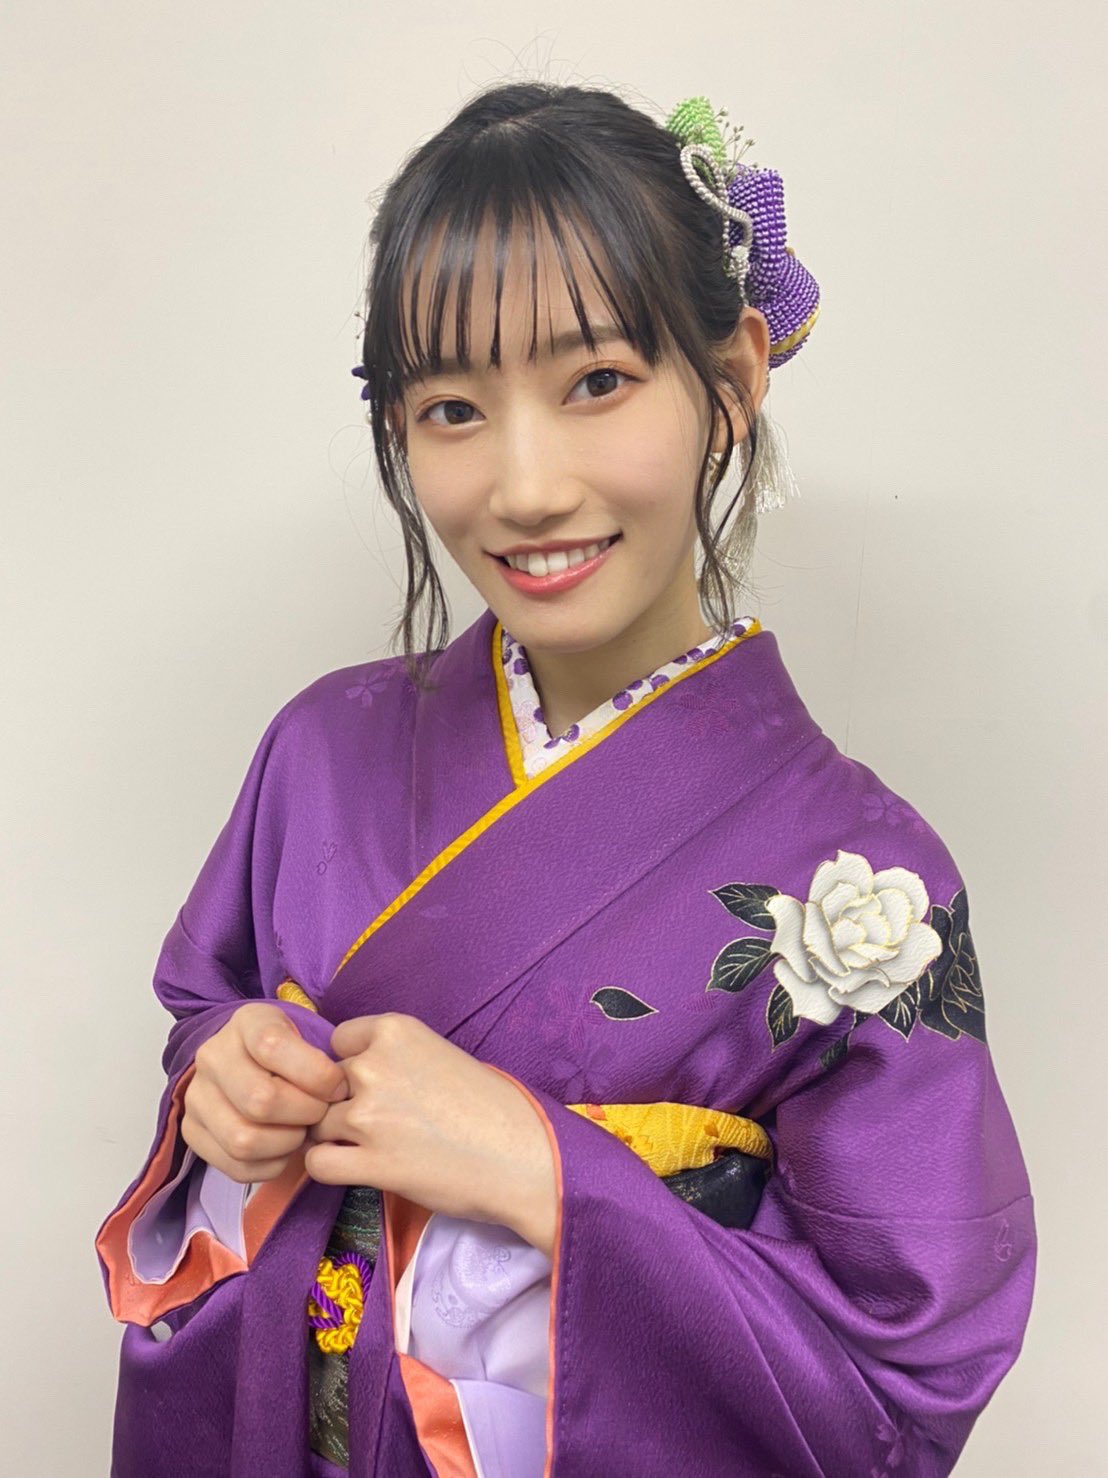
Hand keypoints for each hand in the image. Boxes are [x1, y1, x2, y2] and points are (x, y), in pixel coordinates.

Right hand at [181, 1002, 348, 1182]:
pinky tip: (284, 1148)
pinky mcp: (193, 1132)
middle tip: (321, 1113)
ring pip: (244, 1140)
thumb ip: (324, 1057)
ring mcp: (197, 1096)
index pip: (273, 1045)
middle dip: (304, 1114)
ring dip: (287, 1143)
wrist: (251, 1061)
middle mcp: (213, 1056)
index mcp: (245, 1022)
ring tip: (302, 1130)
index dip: (315, 1073)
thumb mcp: (310, 1034)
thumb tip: (339, 1094)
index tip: (337, 1086)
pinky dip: (270, 1165)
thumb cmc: (292, 1051)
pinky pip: (235, 1167)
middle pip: (260, 1100)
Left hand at [303, 1012, 557, 1252]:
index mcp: (395, 1031)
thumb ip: (395, 1057)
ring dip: (337, 1136)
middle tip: (376, 1121)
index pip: (338, 1040)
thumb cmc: (490, 1105)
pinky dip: (329, 1167)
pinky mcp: (370, 1162)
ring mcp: (367, 1115)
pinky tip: (356, 1169)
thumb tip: (356, 1071)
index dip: (350, 1063)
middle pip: (324, 1083)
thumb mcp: (440, 1055)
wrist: (521, 1155)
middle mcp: (374, 1066)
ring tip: (371, 1147)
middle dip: (342, 1101)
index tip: (373, 1083)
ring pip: (318, 1122)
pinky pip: (318, 1162)